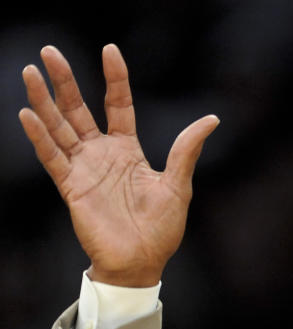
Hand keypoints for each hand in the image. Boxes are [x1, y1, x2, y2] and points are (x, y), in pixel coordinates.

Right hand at [18, 44, 218, 286]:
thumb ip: (186, 149)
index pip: (118, 104)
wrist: (142, 263)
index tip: (110, 50)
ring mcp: (85, 169)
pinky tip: (29, 114)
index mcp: (128, 151)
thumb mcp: (178, 184)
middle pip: (79, 109)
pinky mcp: (72, 187)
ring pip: (59, 127)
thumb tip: (211, 119)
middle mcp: (102, 155)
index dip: (114, 78)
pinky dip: (41, 137)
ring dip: (44, 100)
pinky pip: (53, 158)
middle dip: (65, 81)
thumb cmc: (161, 230)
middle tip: (50, 51)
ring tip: (30, 72)